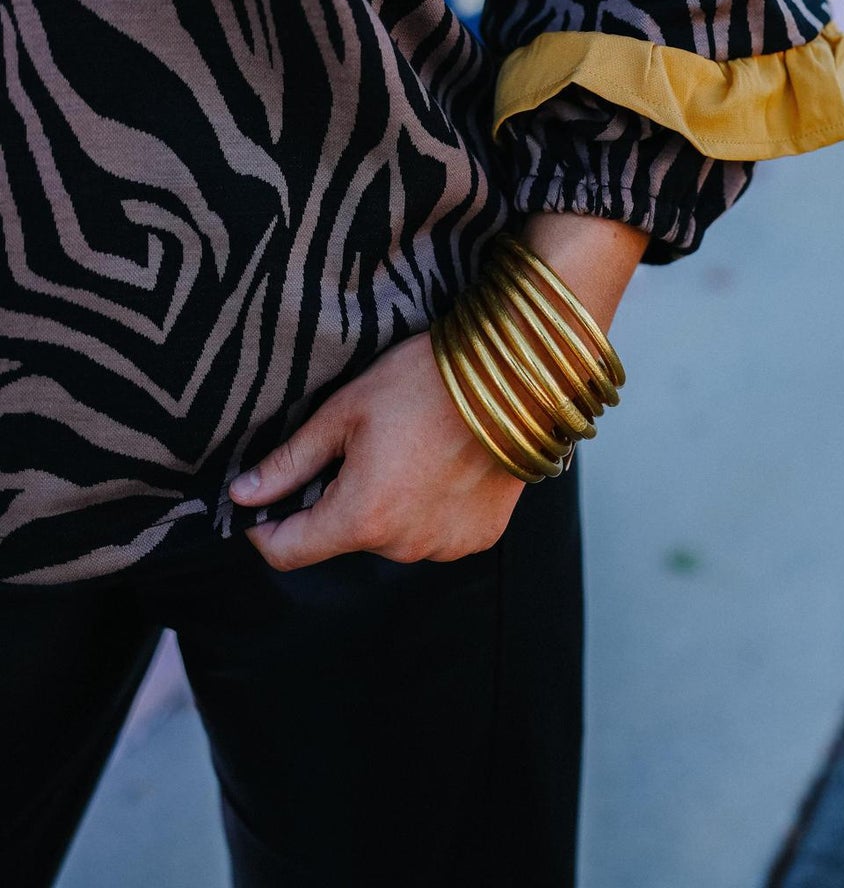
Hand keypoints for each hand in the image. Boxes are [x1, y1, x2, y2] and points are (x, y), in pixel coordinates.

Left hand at [227, 330, 525, 571]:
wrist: (515, 376)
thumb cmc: (427, 383)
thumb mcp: (345, 410)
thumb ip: (291, 461)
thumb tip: (242, 494)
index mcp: (360, 518)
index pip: (286, 553)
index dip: (267, 528)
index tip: (267, 502)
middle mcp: (401, 547)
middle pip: (344, 537)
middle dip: (340, 500)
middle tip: (360, 445)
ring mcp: (444, 547)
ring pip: (390, 535)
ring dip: (387, 505)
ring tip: (409, 449)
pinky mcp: (478, 537)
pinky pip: (434, 533)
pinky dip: (428, 508)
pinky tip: (442, 464)